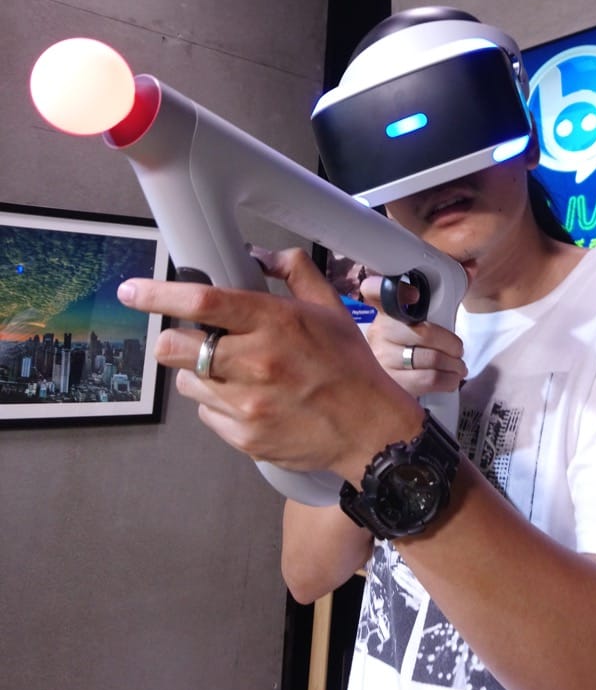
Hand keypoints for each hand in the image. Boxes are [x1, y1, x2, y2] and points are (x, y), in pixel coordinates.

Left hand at [117, 248, 423, 481]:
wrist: (369, 430)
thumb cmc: (350, 365)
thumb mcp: (331, 307)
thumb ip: (295, 271)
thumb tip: (259, 253)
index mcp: (275, 323)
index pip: (203, 303)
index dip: (159, 295)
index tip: (132, 291)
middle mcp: (256, 362)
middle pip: (175, 347)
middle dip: (174, 340)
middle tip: (192, 339)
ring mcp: (247, 404)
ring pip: (187, 381)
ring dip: (200, 373)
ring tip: (236, 373)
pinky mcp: (244, 436)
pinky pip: (207, 414)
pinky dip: (218, 404)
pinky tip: (249, 400)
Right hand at [359, 274, 466, 400]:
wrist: (393, 382)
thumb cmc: (416, 342)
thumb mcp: (429, 316)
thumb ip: (449, 292)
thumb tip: (472, 267)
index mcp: (386, 309)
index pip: (374, 290)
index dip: (395, 291)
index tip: (415, 295)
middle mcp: (378, 331)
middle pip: (422, 333)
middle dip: (451, 344)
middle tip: (458, 350)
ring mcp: (380, 358)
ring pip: (428, 359)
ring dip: (453, 365)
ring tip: (459, 367)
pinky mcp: (390, 382)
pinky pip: (426, 380)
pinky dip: (447, 380)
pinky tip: (452, 379)